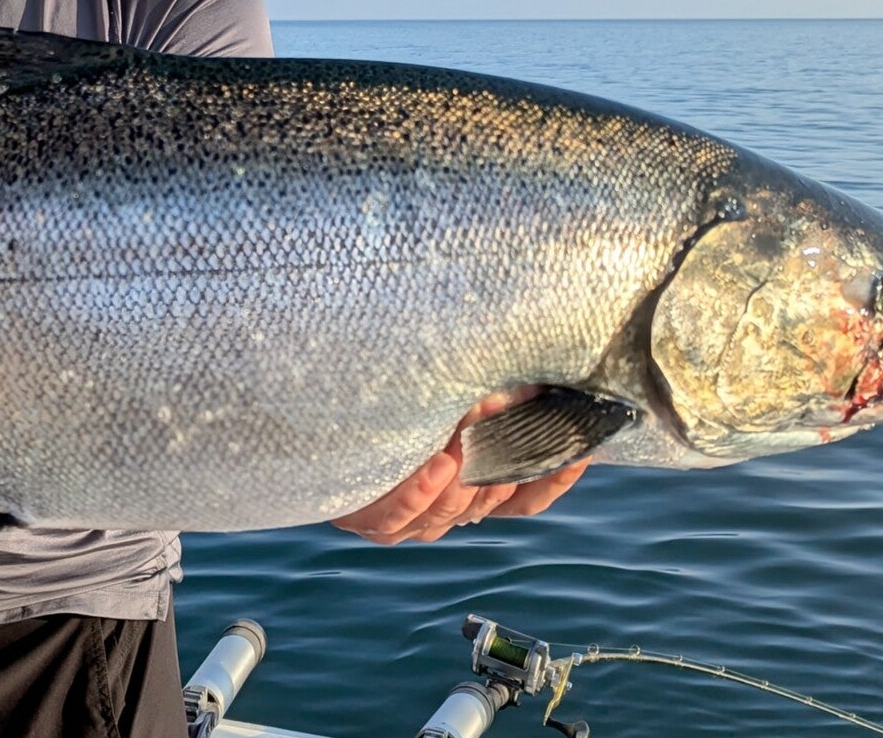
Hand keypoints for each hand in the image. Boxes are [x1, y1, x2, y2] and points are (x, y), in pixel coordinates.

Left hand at [331, 386, 591, 543]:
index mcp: (471, 489)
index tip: (580, 446)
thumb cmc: (382, 402)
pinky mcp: (369, 519)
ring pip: (453, 509)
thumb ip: (484, 392)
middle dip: (508, 453)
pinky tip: (436, 464)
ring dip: (468, 466)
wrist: (303, 420)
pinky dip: (422, 491)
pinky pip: (401, 516)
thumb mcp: (436, 393)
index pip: (526, 496)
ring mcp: (409, 519)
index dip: (555, 475)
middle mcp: (445, 509)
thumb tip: (530, 363)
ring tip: (475, 421)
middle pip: (491, 498)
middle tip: (518, 405)